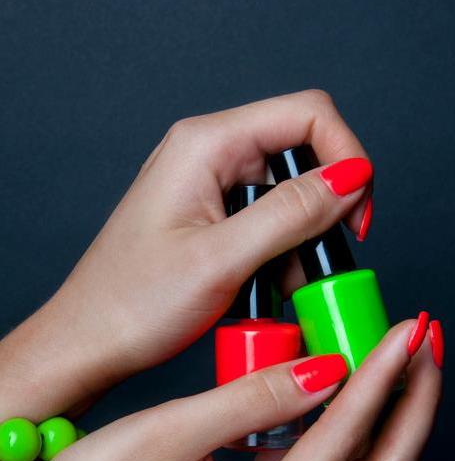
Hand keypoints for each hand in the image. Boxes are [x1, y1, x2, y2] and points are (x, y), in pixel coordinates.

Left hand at [0, 89, 369, 460]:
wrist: (89, 344)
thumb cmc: (132, 304)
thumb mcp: (221, 258)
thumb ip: (290, 213)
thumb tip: (352, 178)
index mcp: (205, 145)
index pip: (307, 115)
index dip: (347, 158)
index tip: (358, 215)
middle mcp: (209, 156)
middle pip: (302, 155)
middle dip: (325, 209)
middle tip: (325, 260)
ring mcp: (209, 189)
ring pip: (289, 197)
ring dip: (302, 243)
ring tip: (284, 289)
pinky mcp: (212, 221)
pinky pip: (267, 225)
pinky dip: (281, 257)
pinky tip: (268, 291)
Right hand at [0, 320, 440, 460]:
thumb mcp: (169, 434)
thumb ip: (253, 401)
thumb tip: (323, 369)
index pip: (344, 438)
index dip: (380, 377)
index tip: (406, 330)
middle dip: (413, 405)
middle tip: (425, 345)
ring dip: (390, 417)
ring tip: (401, 362)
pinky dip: (353, 431)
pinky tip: (350, 392)